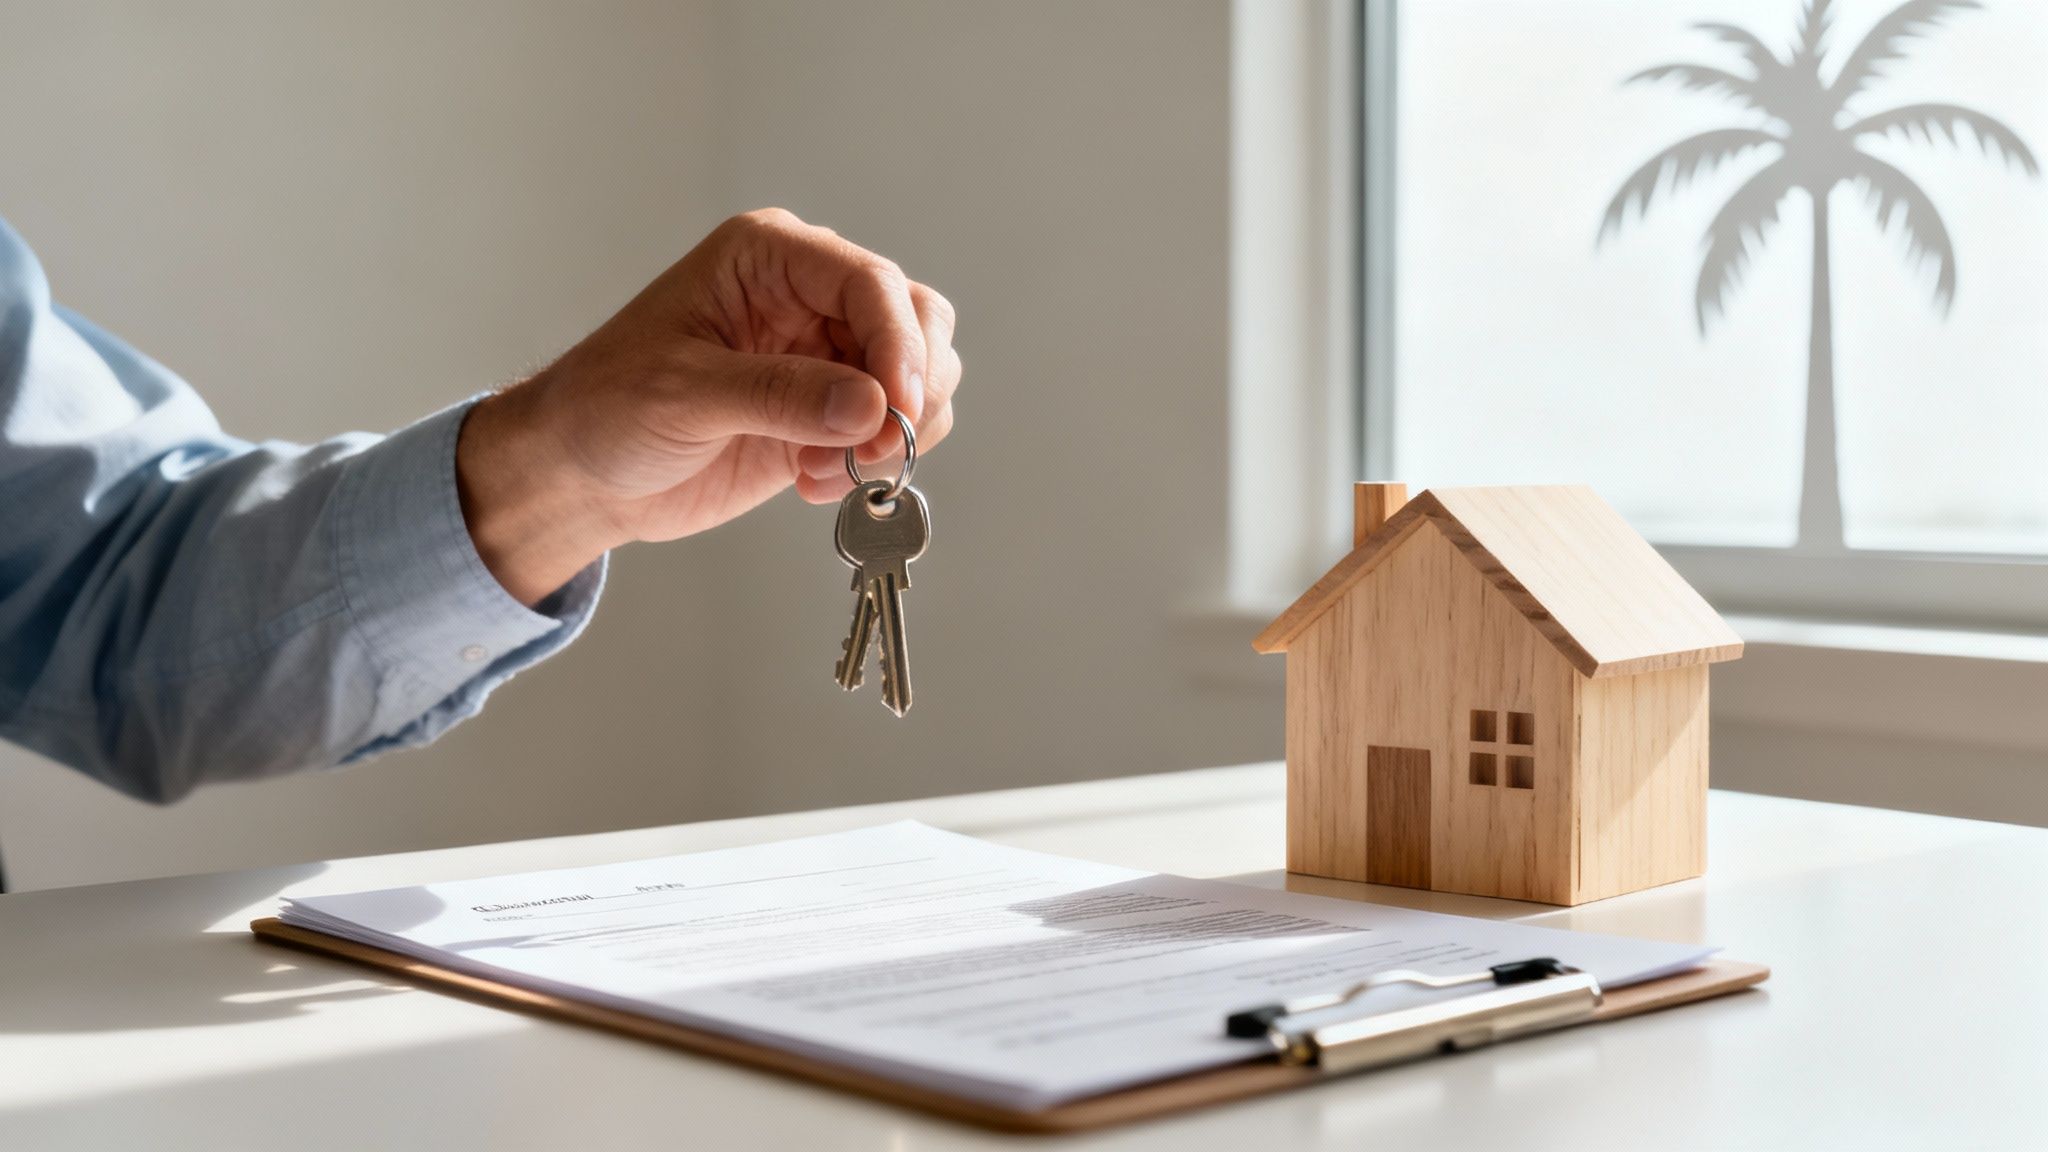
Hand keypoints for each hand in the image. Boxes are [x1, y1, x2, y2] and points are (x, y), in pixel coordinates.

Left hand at [455, 208, 960, 603]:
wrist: (583, 474)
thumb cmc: (607, 408)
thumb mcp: (682, 393)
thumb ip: (779, 395)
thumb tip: (873, 407)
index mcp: (770, 259)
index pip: (870, 282)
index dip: (898, 343)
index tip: (894, 407)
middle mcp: (810, 296)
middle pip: (917, 322)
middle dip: (910, 388)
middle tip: (874, 448)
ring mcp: (827, 355)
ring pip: (922, 377)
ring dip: (898, 432)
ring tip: (829, 472)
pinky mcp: (831, 412)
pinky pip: (896, 428)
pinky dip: (878, 462)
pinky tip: (814, 482)